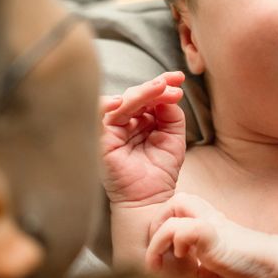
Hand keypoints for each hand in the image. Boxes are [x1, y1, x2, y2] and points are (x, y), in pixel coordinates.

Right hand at [101, 71, 185, 206]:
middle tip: (172, 84)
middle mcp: (125, 122)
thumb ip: (171, 115)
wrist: (150, 199)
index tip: (179, 77)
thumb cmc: (160, 172)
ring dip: (140, 93)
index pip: (149, 96)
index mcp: (141, 120)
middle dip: (155, 86)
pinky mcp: (100, 140)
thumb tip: (167, 94)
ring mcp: (112, 130)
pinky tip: (121, 102)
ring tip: (159, 88)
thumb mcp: (173, 138)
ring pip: (121, 103)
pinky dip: (105, 106)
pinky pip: (97, 117)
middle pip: (136, 95)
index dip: (163, 84)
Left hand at [146, 193, 277, 277]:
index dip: (164, 227)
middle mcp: (208, 216)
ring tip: (163, 260)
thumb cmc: (249, 264)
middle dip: (157, 226)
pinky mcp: (213, 235)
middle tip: (160, 252)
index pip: (177, 209)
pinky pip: (183, 229)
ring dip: (159, 238)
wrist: (273, 265)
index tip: (164, 255)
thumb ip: (206, 268)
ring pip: (173, 208)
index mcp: (208, 221)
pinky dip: (174, 243)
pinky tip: (182, 258)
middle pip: (173, 201)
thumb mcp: (219, 265)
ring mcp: (210, 223)